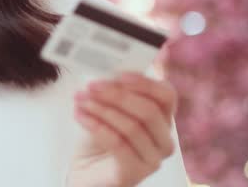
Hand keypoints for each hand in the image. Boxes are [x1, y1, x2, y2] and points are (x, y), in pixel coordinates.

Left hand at [67, 72, 176, 186]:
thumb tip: (109, 74)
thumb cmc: (100, 138)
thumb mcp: (107, 108)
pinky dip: (97, 126)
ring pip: (132, 127)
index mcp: (162, 120)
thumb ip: (114, 92)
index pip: (166, 96)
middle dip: (117, 95)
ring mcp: (152, 159)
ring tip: (80, 101)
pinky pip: (119, 144)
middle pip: (149, 110)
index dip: (145, 83)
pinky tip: (80, 116)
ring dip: (102, 109)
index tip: (119, 75)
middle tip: (91, 87)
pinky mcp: (135, 172)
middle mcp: (163, 140)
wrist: (86, 170)